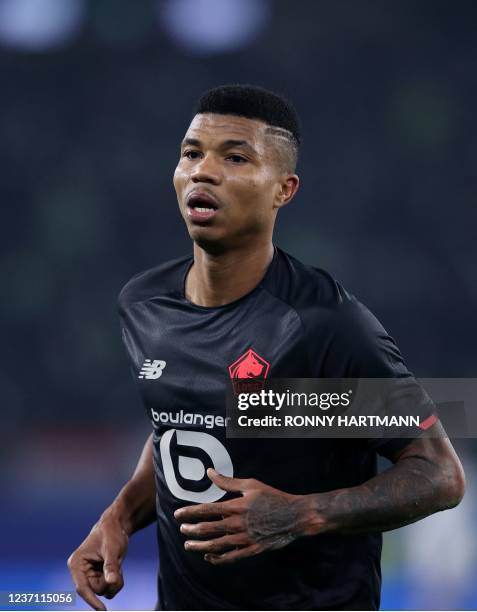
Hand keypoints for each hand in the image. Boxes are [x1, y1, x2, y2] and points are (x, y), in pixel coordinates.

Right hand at [67, 514, 128, 610]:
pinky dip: (116, 582)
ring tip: (118, 565)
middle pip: (95, 591)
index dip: (92, 600)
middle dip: (109, 584)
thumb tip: (112, 583)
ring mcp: (89, 575)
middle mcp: (80, 572)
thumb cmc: (111, 533)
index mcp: (76, 564)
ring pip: (103, 591)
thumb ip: (111, 566)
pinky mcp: (97, 576)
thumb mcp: (112, 549)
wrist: (116, 526)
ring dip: (114, 582)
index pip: (82, 588)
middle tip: (119, 570)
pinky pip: (108, 588)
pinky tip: (118, 568)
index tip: (103, 610)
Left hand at [174, 469, 313, 564]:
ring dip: (200, 546)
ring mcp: (245, 539)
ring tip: (188, 546)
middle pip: (208, 529)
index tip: (178, 514)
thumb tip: (209, 472)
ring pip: (217, 545)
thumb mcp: (250, 484)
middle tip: (182, 530)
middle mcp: (238, 524)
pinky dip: (218, 558)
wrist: (295, 515)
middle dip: (191, 530)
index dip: (190, 513)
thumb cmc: (272, 497)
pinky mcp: (252, 549)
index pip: (207, 510)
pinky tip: (209, 557)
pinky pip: (231, 557)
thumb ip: (227, 481)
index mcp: (236, 506)